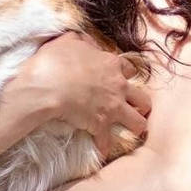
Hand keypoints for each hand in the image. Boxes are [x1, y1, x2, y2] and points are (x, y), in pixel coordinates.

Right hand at [10, 32, 150, 157]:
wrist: (48, 85)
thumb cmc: (56, 60)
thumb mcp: (69, 41)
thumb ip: (82, 41)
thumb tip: (87, 42)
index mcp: (112, 64)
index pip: (130, 69)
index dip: (127, 74)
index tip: (122, 79)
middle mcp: (118, 86)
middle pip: (142, 98)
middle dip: (141, 104)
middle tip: (135, 107)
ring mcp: (112, 107)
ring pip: (137, 121)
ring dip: (135, 126)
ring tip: (131, 130)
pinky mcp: (101, 125)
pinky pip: (107, 141)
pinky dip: (104, 146)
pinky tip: (102, 150)